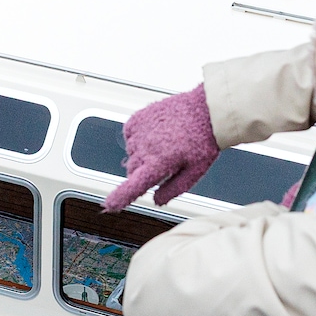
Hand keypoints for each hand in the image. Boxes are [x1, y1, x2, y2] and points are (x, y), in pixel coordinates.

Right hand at [104, 85, 218, 209]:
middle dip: (142, 172)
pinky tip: (154, 134)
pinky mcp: (138, 118)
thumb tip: (157, 200)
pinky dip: (137, 138)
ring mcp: (140, 131)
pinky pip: (129, 134)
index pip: (133, 186)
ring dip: (141, 154)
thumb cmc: (203, 140)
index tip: (109, 204)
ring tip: (163, 144)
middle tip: (163, 164)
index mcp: (159, 163)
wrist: (206, 110)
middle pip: (132, 170)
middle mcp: (145, 148)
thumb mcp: (194, 172)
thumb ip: (173, 189)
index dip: (119, 197)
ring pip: (131, 153)